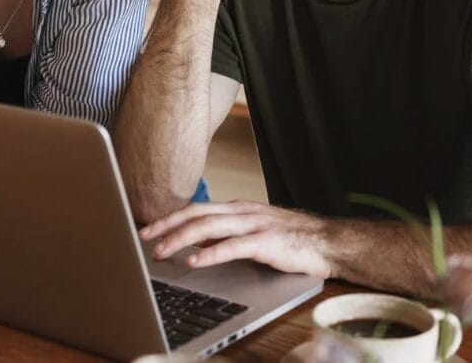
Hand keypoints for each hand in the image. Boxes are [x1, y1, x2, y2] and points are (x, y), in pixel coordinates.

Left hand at [140, 199, 332, 277]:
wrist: (328, 241)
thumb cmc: (291, 239)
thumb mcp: (253, 232)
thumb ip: (227, 235)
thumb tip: (198, 244)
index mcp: (238, 208)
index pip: (196, 209)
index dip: (170, 218)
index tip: (148, 228)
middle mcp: (242, 212)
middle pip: (196, 214)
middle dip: (167, 225)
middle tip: (143, 237)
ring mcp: (254, 225)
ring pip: (209, 227)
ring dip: (181, 239)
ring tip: (161, 251)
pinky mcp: (266, 242)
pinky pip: (233, 246)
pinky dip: (210, 254)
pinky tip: (194, 262)